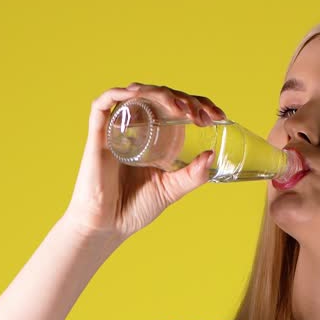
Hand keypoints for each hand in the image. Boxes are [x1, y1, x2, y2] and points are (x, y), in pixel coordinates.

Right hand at [61, 83, 228, 239]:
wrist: (108, 226)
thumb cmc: (136, 207)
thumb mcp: (172, 189)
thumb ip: (193, 175)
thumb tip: (212, 155)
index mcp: (158, 136)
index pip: (179, 107)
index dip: (199, 104)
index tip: (220, 115)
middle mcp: (139, 127)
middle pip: (162, 96)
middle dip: (186, 99)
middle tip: (201, 116)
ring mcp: (119, 128)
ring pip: (137, 93)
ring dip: (160, 94)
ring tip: (181, 109)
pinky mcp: (99, 135)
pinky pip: (102, 105)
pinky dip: (117, 93)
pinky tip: (136, 93)